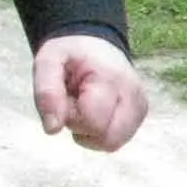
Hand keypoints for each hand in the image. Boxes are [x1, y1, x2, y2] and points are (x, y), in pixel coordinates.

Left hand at [33, 33, 148, 151]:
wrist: (94, 43)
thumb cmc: (71, 55)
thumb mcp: (48, 62)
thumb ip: (46, 93)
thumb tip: (53, 129)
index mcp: (112, 80)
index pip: (93, 123)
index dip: (72, 117)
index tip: (68, 96)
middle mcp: (134, 96)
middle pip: (108, 140)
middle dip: (84, 129)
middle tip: (75, 104)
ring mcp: (140, 107)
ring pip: (112, 143)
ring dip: (91, 132)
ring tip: (84, 106)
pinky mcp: (139, 115)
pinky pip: (115, 140)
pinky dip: (99, 132)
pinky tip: (95, 111)